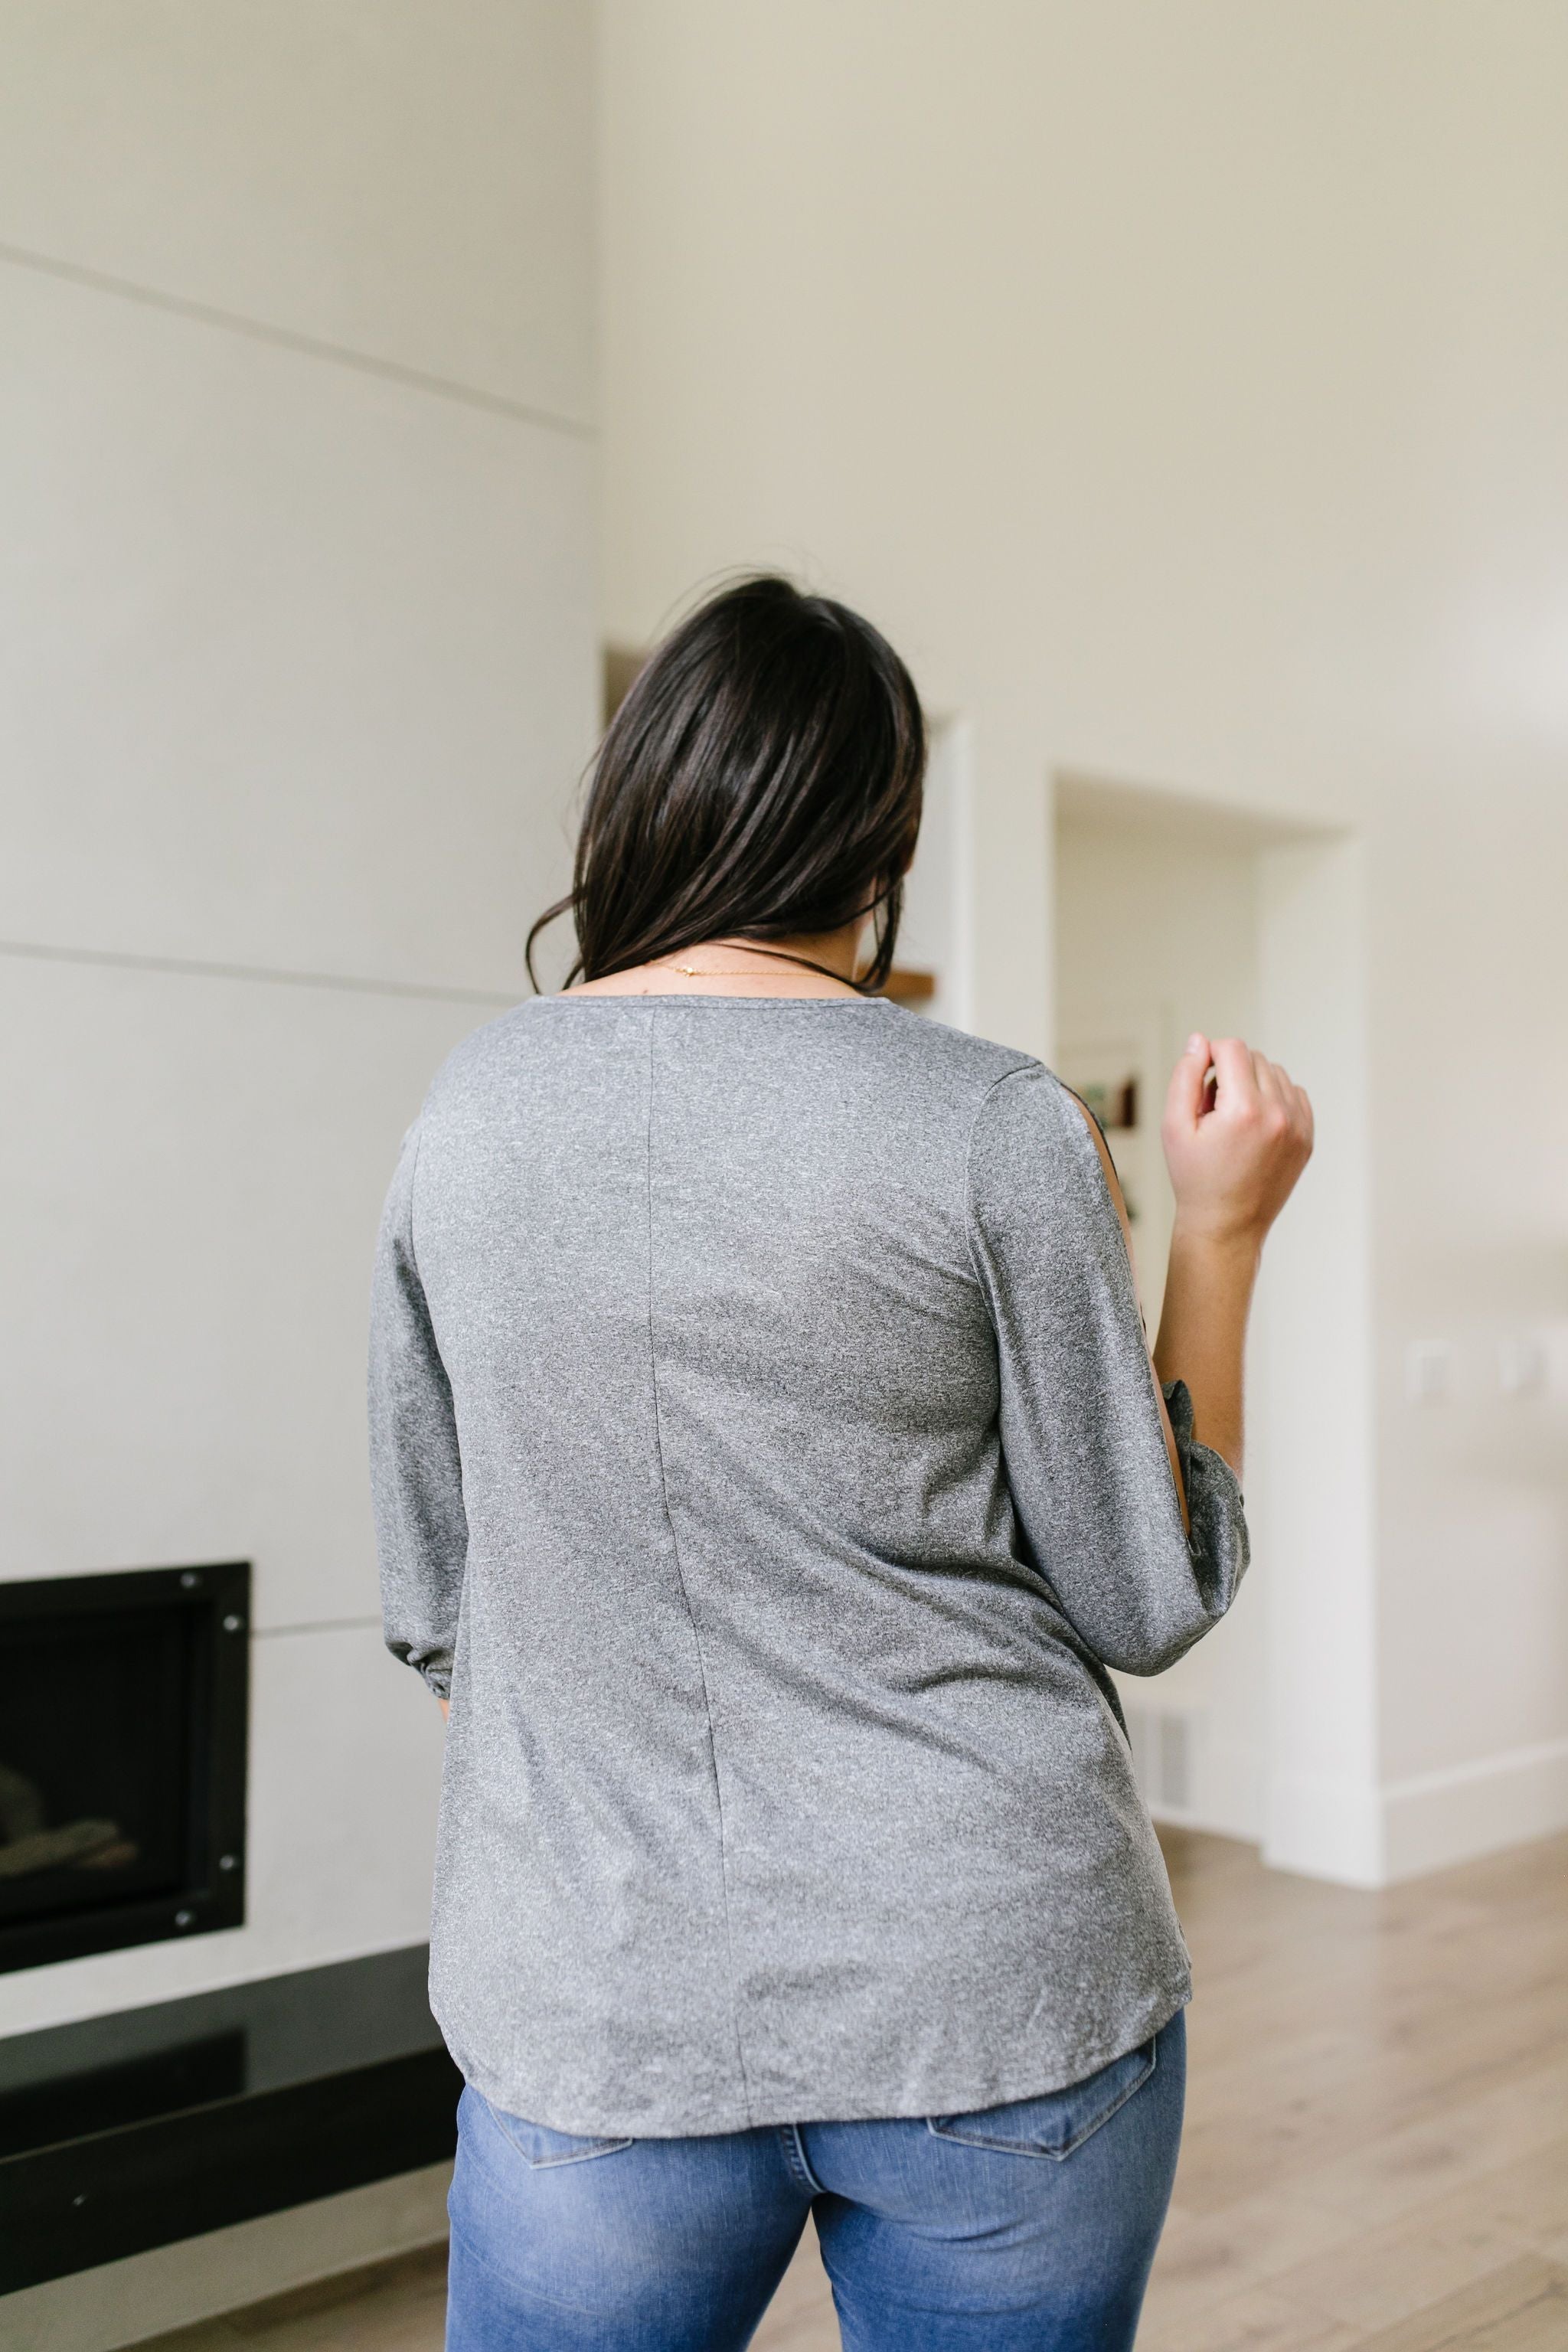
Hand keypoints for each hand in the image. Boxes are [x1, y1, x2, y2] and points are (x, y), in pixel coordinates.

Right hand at [1161, 1034, 1312, 1248]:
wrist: (1227, 1226)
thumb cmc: (1194, 1179)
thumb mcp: (1175, 1126)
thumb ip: (1185, 1077)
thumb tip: (1200, 1040)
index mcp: (1245, 1110)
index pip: (1233, 1048)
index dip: (1210, 1055)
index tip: (1200, 1081)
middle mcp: (1278, 1114)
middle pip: (1254, 1058)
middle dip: (1229, 1072)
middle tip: (1211, 1109)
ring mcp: (1299, 1127)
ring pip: (1275, 1073)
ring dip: (1252, 1083)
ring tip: (1232, 1119)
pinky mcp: (1308, 1137)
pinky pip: (1293, 1093)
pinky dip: (1273, 1098)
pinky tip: (1253, 1125)